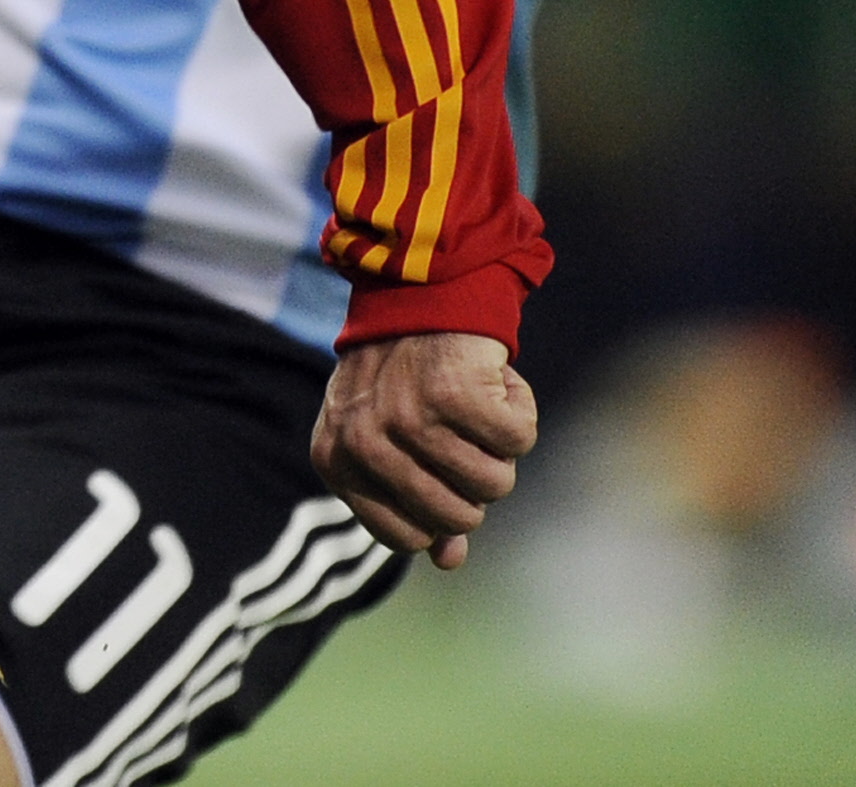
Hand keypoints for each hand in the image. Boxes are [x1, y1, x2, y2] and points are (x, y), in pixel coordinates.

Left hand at [316, 330, 535, 569]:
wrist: (419, 293)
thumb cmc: (405, 379)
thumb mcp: (392, 444)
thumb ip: (418, 506)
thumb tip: (449, 562)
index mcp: (337, 461)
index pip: (403, 538)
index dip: (435, 514)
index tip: (435, 471)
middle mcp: (364, 442)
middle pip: (457, 517)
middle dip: (474, 481)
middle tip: (457, 431)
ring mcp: (407, 416)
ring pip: (494, 484)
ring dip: (498, 448)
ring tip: (470, 403)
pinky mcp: (453, 392)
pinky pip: (517, 440)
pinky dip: (518, 410)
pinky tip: (491, 380)